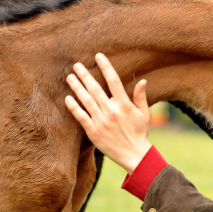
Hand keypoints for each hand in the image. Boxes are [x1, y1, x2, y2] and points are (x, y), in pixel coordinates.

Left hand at [65, 53, 151, 173]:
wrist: (134, 155)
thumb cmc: (140, 133)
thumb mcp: (144, 114)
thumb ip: (140, 97)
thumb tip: (142, 81)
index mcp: (124, 105)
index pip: (113, 81)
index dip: (105, 67)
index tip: (98, 56)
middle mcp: (111, 111)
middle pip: (95, 89)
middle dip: (85, 75)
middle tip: (76, 65)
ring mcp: (101, 122)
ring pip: (86, 101)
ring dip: (77, 88)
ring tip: (69, 77)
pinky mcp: (93, 132)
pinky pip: (81, 117)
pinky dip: (74, 107)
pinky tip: (67, 98)